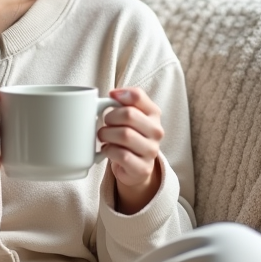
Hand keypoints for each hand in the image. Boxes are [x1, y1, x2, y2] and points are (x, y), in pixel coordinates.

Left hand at [99, 88, 163, 214]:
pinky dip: (109, 151)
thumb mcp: (131, 117)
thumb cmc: (129, 136)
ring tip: (104, 137)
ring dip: (106, 135)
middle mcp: (156, 131)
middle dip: (110, 117)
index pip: (137, 96)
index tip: (110, 99)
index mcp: (154, 113)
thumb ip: (124, 101)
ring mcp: (151, 150)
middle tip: (105, 123)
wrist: (135, 167)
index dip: (119, 96)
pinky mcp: (143, 168)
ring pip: (125, 135)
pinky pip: (122, 155)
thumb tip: (113, 93)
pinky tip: (108, 150)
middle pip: (128, 115)